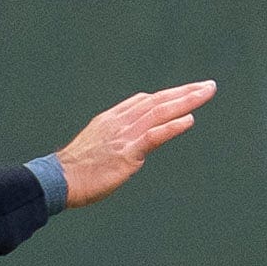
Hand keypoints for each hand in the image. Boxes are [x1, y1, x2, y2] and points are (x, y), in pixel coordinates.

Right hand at [54, 81, 212, 207]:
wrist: (59, 180)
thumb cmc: (75, 171)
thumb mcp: (96, 147)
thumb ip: (116, 143)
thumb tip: (134, 152)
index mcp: (112, 119)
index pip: (144, 101)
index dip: (167, 95)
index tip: (186, 91)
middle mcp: (120, 122)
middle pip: (157, 101)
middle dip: (184, 91)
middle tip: (207, 85)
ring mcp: (124, 136)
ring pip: (159, 112)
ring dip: (186, 101)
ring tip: (205, 93)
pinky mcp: (127, 153)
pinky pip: (153, 136)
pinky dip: (172, 126)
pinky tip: (190, 120)